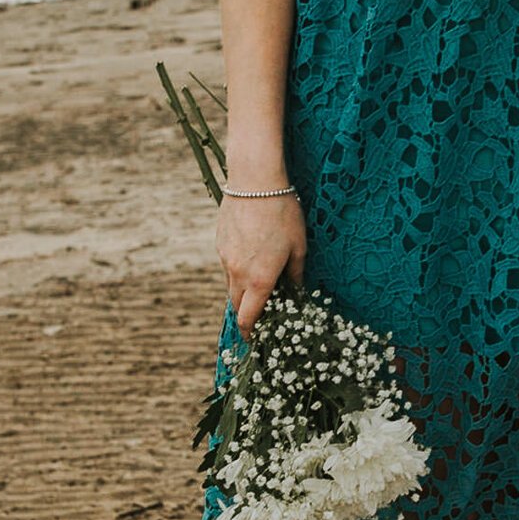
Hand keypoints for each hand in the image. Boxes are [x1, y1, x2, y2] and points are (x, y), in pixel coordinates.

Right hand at [217, 191, 306, 331]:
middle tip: (260, 316)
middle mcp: (237, 273)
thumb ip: (296, 274)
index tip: (255, 339)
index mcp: (259, 279)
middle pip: (237, 306)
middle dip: (247, 315)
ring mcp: (225, 258)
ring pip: (231, 286)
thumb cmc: (283, 212)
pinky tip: (252, 258)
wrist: (254, 180)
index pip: (249, 318)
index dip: (251, 332)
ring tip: (259, 286)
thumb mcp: (298, 246)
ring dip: (242, 292)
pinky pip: (227, 266)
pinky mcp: (220, 244)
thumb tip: (296, 291)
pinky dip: (237, 271)